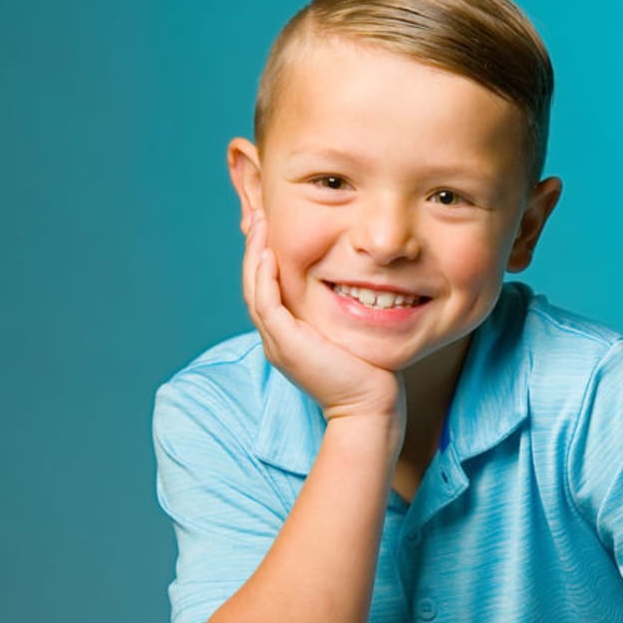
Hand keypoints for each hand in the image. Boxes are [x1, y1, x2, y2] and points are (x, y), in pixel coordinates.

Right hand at [242, 211, 404, 428]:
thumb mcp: (348, 333)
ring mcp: (277, 342)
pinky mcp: (286, 345)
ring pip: (254, 290)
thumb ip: (342, 311)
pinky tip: (270, 253)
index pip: (267, 288)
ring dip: (256, 255)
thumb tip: (360, 284)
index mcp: (287, 335)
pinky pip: (266, 304)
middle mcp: (276, 338)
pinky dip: (265, 277)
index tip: (275, 227)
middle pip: (254, 285)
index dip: (267, 257)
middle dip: (256, 248)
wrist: (368, 407)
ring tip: (262, 224)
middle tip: (260, 215)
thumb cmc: (367, 373)